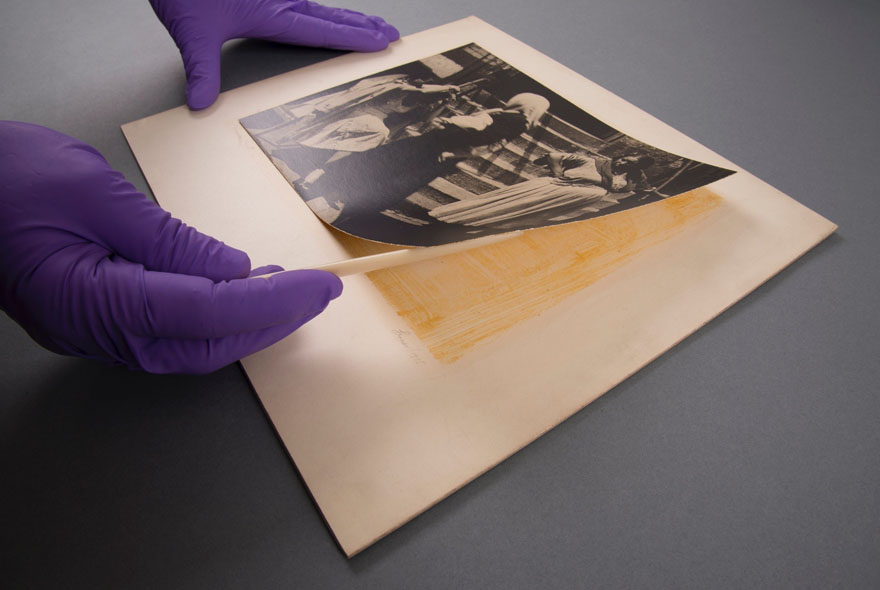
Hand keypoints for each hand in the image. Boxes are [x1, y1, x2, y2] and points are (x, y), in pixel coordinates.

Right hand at [0, 121, 341, 373]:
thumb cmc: (8, 177)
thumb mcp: (97, 194)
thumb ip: (170, 240)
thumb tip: (235, 270)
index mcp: (89, 300)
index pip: (205, 313)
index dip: (270, 303)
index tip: (318, 287)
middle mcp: (94, 332)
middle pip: (204, 343)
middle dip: (268, 321)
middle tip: (315, 292)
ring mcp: (94, 333)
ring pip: (189, 345)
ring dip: (244, 322)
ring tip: (286, 289)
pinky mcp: (99, 320)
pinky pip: (168, 330)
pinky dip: (212, 315)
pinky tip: (236, 290)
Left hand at [149, 0, 399, 109]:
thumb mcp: (191, 32)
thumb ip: (200, 70)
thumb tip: (201, 104)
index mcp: (271, 13)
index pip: (323, 31)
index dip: (356, 38)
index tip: (383, 41)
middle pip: (331, 16)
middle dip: (363, 26)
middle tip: (391, 33)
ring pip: (319, 6)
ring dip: (346, 17)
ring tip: (371, 24)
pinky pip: (301, 1)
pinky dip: (321, 9)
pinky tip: (321, 10)